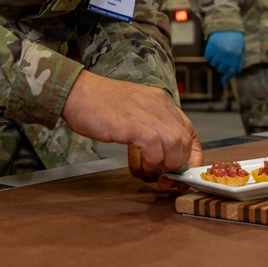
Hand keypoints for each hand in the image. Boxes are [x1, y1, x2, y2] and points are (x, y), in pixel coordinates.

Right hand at [61, 70, 202, 179]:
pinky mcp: (129, 123)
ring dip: (169, 163)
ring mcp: (144, 112)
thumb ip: (151, 127)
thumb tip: (162, 155)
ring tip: (154, 168)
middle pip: (186, 139)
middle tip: (165, 175)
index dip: (192, 155)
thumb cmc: (100, 105)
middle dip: (180, 164)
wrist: (75, 92)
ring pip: (175, 142)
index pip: (190, 131)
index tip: (183, 170)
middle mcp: (157, 104)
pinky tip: (144, 163)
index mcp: (160, 101)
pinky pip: (153, 144)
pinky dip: (153, 159)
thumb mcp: (135, 110)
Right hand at [205, 30, 244, 83]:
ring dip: (215, 60)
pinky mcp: (210, 48)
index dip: (226, 77)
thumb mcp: (240, 49)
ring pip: (213, 63)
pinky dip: (209, 55)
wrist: (227, 25)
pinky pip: (207, 57)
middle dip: (221, 66)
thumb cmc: (235, 38)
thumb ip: (238, 61)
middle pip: (220, 69)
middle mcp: (226, 57)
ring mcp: (218, 53)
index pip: (231, 72)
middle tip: (222, 59)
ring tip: (219, 52)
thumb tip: (236, 72)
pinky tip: (213, 49)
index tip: (223, 81)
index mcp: (235, 58)